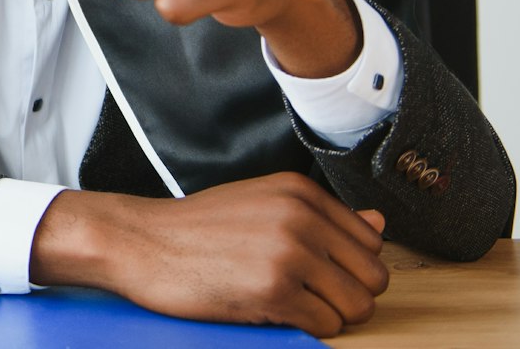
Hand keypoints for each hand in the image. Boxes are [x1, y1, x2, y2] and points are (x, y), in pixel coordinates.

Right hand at [31, 175, 387, 336]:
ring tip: (291, 303)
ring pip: (358, 306)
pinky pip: (327, 326)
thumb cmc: (197, 228)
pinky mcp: (274, 291)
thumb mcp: (261, 205)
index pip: (372, 240)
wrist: (139, 242)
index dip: (348, 264)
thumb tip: (379, 222)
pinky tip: (273, 310)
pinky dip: (307, 327)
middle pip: (374, 276)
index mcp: (300, 192)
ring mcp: (288, 253)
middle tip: (307, 293)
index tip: (317, 269)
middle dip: (348, 293)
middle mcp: (300, 217)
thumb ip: (322, 216)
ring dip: (330, 314)